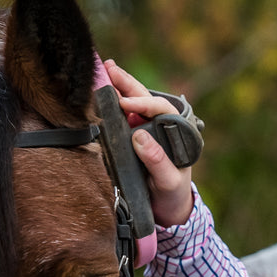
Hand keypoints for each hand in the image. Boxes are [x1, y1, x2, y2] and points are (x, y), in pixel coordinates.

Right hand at [103, 59, 195, 227]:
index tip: (124, 104)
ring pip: (132, 103)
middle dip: (127, 83)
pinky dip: (111, 103)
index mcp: (175, 132)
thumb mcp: (169, 181)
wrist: (166, 208)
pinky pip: (121, 117)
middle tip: (109, 67)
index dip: (142, 104)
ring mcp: (145, 130)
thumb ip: (158, 161)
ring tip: (105, 70)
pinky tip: (100, 92)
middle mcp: (161, 126)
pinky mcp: (131, 137)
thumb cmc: (172, 193)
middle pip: (144, 98)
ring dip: (118, 87)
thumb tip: (139, 137)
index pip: (160, 109)